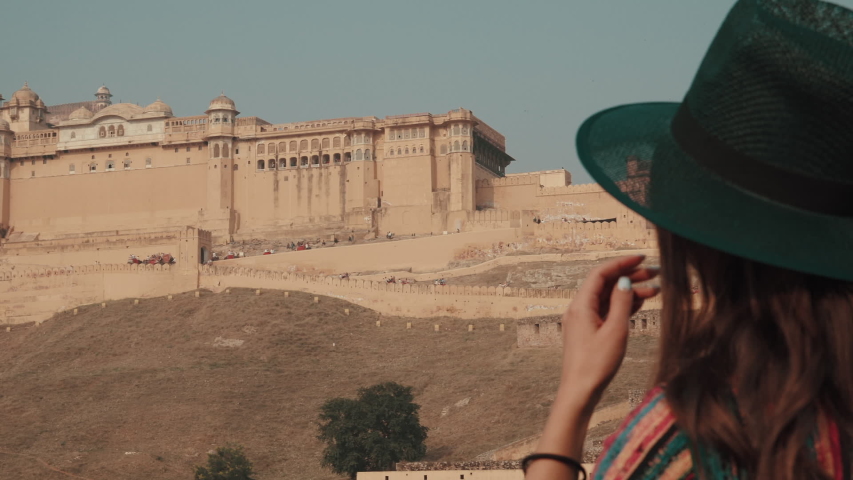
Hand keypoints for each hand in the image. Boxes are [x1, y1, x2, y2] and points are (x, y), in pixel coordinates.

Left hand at [560, 255, 659, 406]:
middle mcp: (579, 308)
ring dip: (629, 291)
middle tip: (656, 273)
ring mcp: (583, 320)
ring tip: (656, 290)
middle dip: (630, 276)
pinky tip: (641, 303)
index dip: (622, 263)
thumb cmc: (596, 364)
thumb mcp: (615, 331)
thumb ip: (622, 303)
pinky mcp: (588, 331)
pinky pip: (606, 311)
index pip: (601, 273)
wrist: (580, 391)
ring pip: (608, 297)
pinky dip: (623, 305)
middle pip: (605, 284)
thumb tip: (625, 282)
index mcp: (581, 305)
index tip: (642, 258)